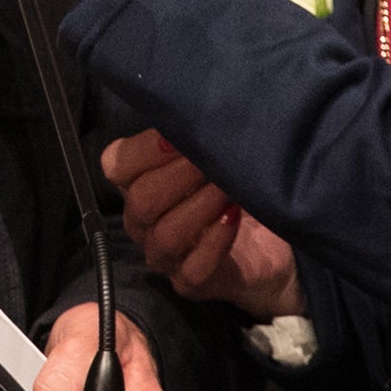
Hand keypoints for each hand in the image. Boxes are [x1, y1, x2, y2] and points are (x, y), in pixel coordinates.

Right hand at [104, 133, 302, 320]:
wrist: (274, 242)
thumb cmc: (239, 186)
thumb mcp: (217, 152)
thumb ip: (196, 133)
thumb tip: (193, 106)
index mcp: (139, 183)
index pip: (116, 165)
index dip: (144, 149)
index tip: (177, 136)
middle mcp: (144, 222)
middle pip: (141, 201)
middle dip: (179, 176)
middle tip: (213, 160)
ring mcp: (166, 256)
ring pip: (165, 235)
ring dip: (200, 206)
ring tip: (229, 189)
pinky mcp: (191, 283)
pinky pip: (191, 268)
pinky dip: (214, 241)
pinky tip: (234, 218)